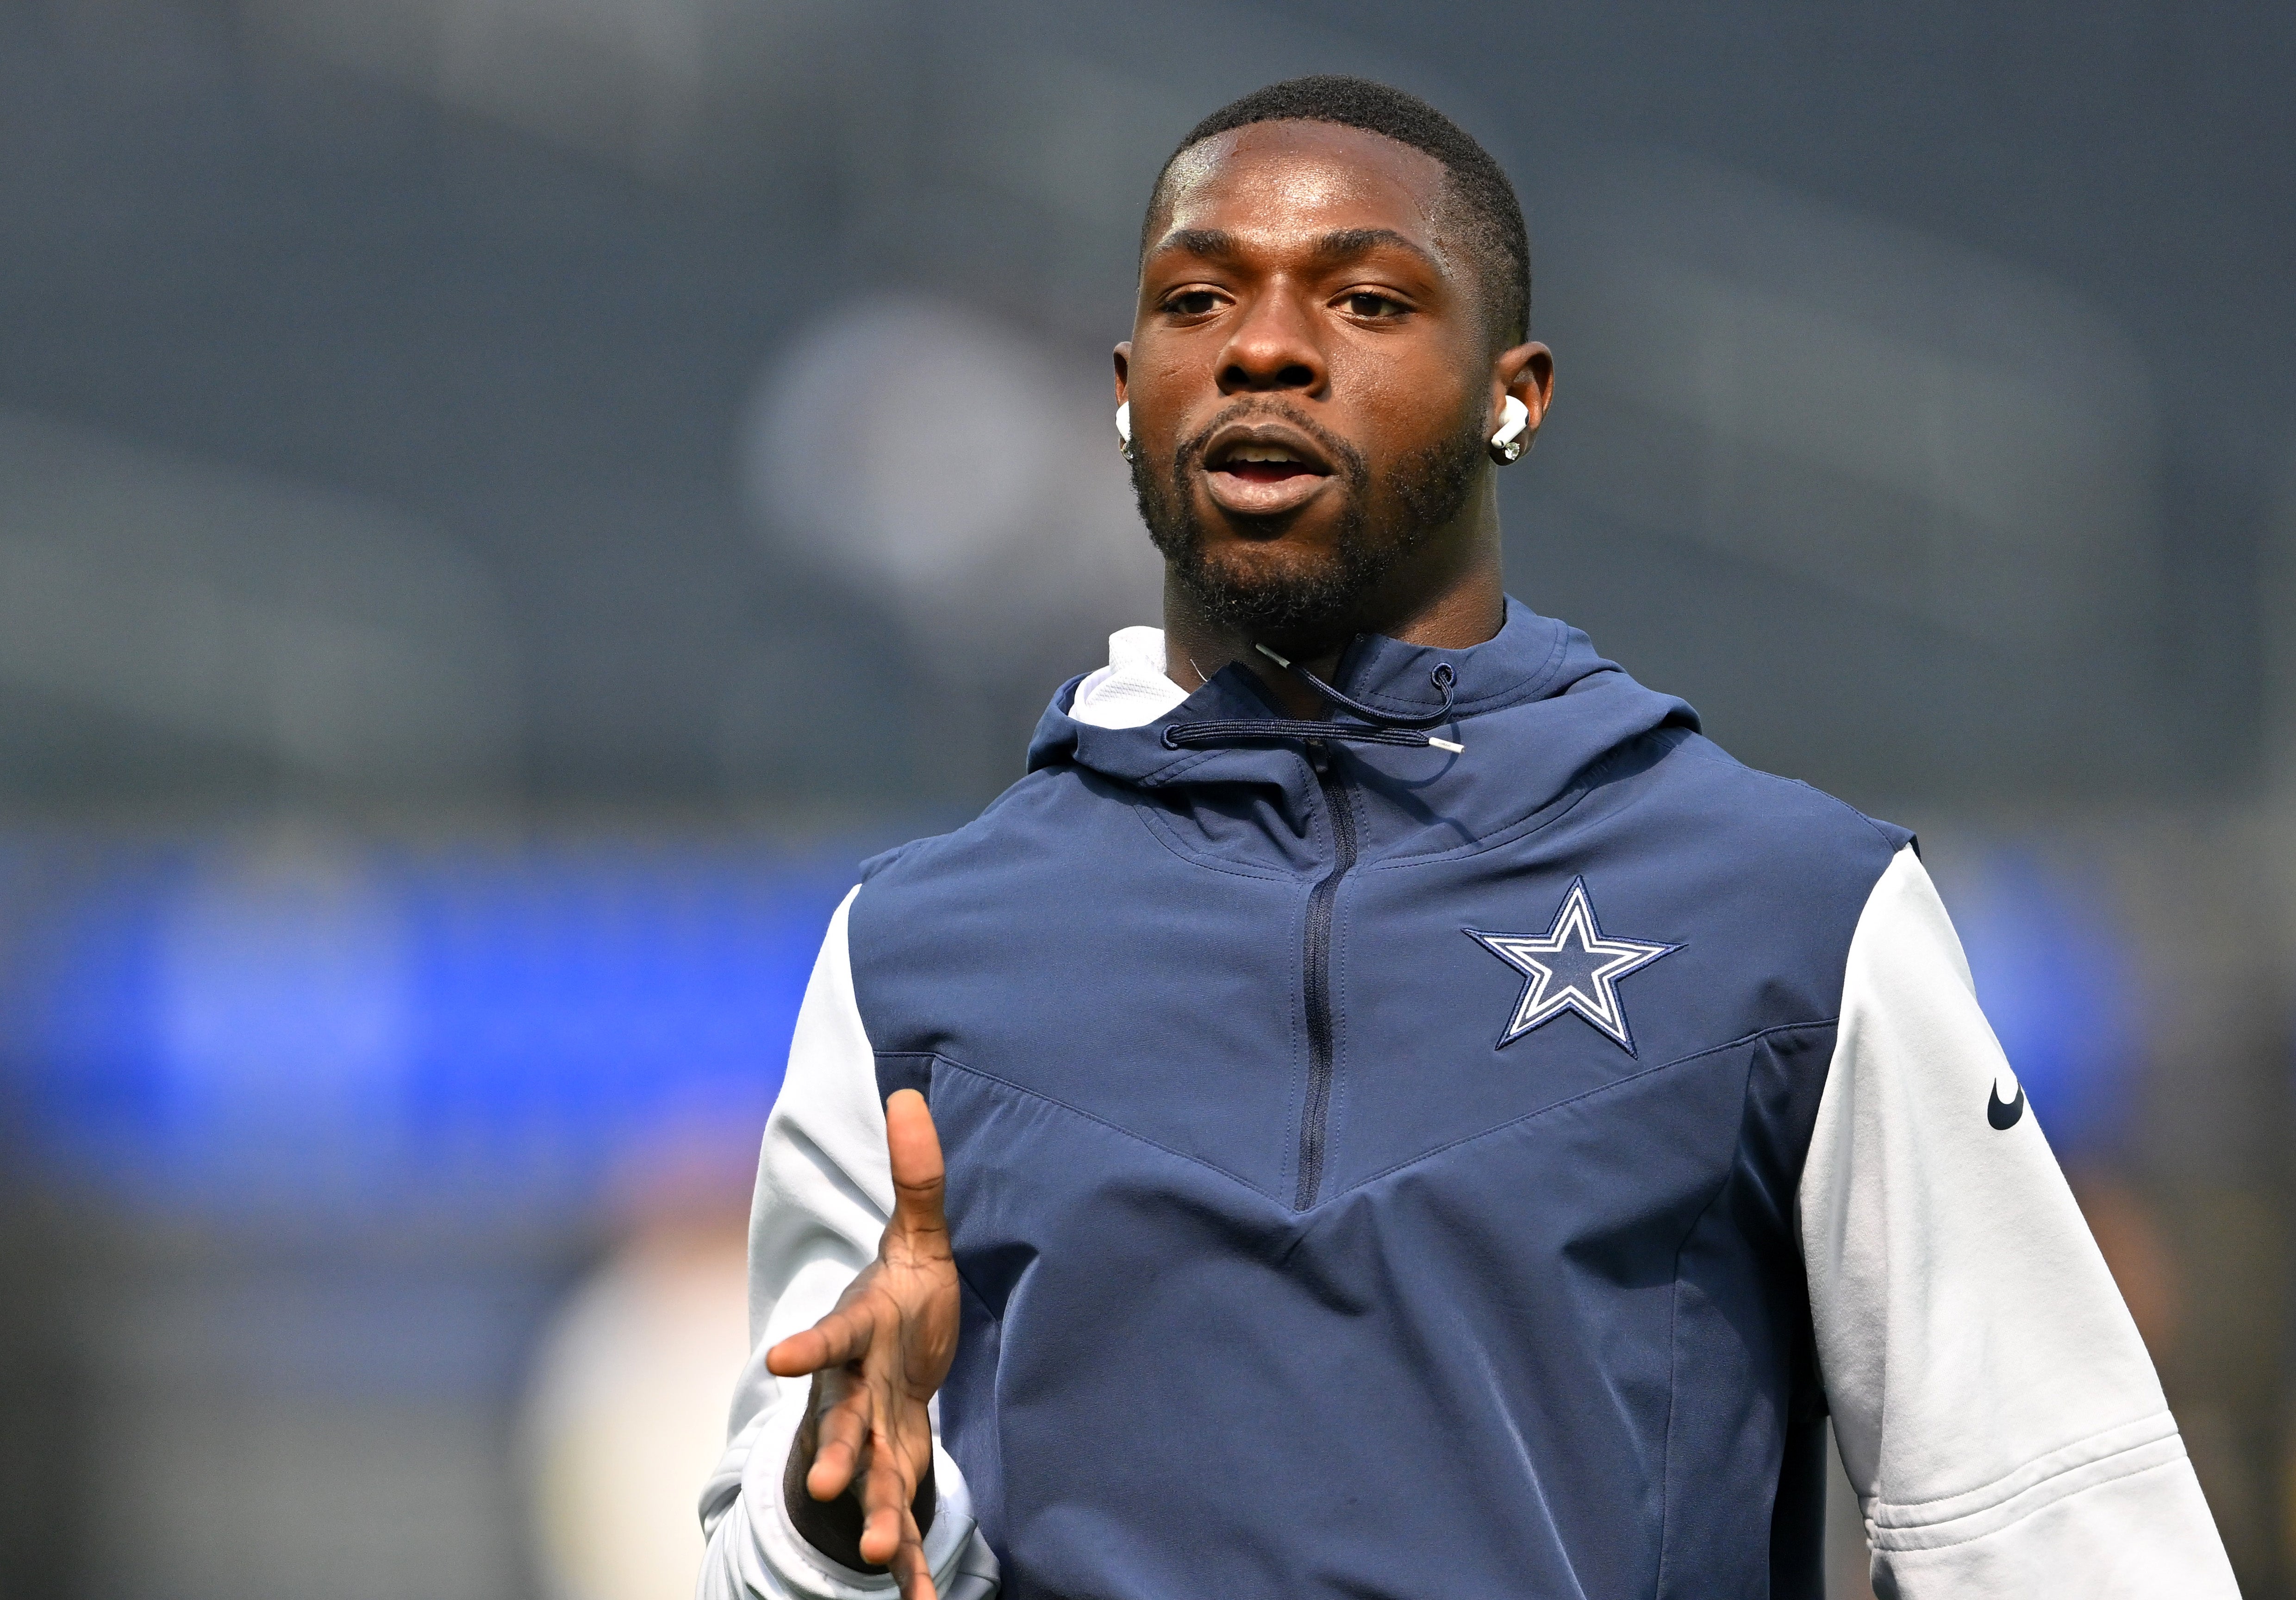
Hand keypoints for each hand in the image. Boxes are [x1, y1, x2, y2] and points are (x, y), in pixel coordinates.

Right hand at [768, 1089, 959, 1598]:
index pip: (831, 1335)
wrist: (897, 1347)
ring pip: (872, 1477)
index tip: (781, 1360)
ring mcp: (874, 1433)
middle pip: (843, 1421)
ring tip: (881, 1555)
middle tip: (831, 1482)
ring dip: (876, 1514)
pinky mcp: (900, 1464)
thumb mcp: (920, 1232)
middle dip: (835, 1451)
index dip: (807, 1346)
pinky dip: (913, 1564)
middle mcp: (855, 1389)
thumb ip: (917, 1173)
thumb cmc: (908, 1287)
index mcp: (861, 1331)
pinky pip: (905, 1514)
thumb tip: (909, 1091)